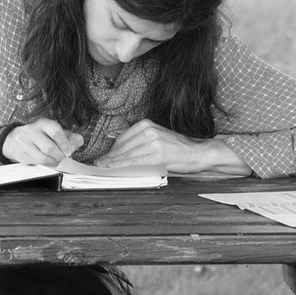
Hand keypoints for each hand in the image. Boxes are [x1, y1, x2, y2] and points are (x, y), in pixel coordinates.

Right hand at [2, 118, 83, 166]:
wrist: (15, 139)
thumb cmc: (39, 135)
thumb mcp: (54, 131)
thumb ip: (69, 136)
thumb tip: (79, 140)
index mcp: (43, 123)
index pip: (55, 131)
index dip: (64, 143)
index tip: (69, 151)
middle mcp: (32, 131)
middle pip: (49, 148)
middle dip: (59, 156)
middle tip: (63, 159)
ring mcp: (25, 143)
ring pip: (43, 158)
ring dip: (53, 162)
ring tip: (56, 161)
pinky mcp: (20, 154)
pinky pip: (36, 163)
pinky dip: (45, 165)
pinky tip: (48, 162)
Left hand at [95, 119, 251, 174]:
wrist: (197, 152)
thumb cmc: (177, 147)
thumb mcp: (156, 136)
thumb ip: (138, 139)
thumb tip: (117, 144)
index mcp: (147, 124)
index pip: (122, 138)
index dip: (111, 150)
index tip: (102, 157)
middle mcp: (148, 131)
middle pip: (122, 146)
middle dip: (109, 157)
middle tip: (98, 164)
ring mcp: (152, 142)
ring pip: (126, 154)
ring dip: (112, 162)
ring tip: (102, 168)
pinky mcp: (157, 154)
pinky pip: (134, 161)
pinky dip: (121, 166)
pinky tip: (113, 169)